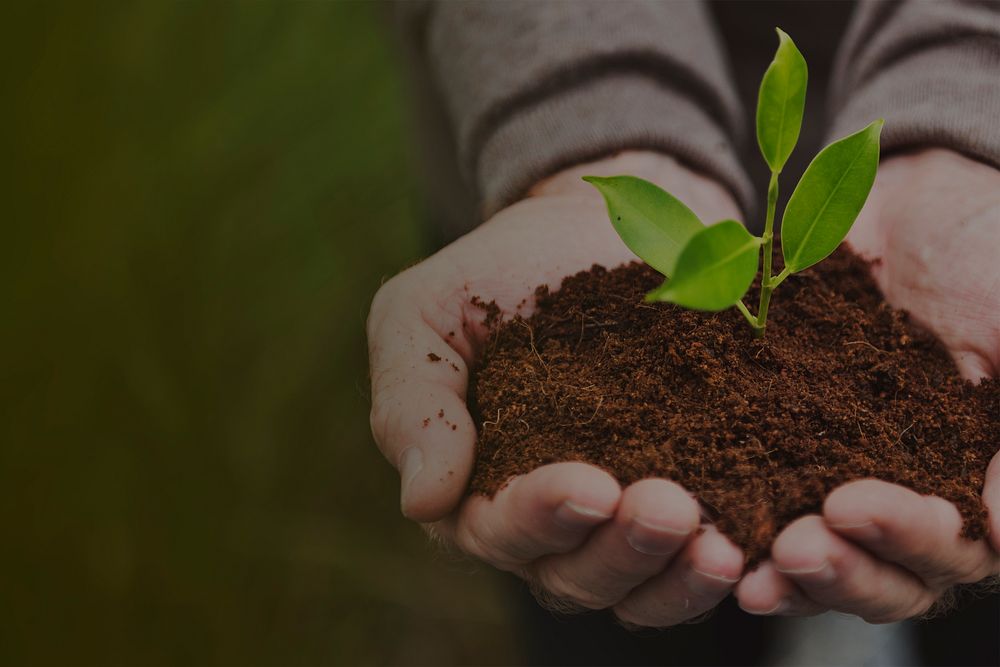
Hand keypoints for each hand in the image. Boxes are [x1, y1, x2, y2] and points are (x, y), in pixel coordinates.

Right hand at [368, 151, 745, 625]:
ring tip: (718, 545)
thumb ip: (412, 402)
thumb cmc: (495, 273)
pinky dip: (719, 565)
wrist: (591, 226)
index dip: (541, 518)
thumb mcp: (423, 316)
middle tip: (669, 508)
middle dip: (619, 552)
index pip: (497, 530)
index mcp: (475, 487)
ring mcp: (617, 518)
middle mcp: (546, 522)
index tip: (589, 485)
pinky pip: (696, 560)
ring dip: (675, 576)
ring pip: (638, 587)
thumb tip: (424, 500)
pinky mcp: (685, 494)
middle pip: (573, 577)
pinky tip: (752, 546)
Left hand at [736, 149, 999, 621]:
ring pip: (826, 554)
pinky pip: (763, 497)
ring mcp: (848, 476)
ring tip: (749, 572)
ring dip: (789, 570)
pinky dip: (741, 520)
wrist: (914, 205)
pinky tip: (710, 529)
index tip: (854, 505)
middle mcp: (915, 497)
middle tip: (795, 545)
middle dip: (843, 569)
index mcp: (977, 485)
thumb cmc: (990, 255)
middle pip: (887, 576)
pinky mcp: (787, 448)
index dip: (909, 541)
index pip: (954, 550)